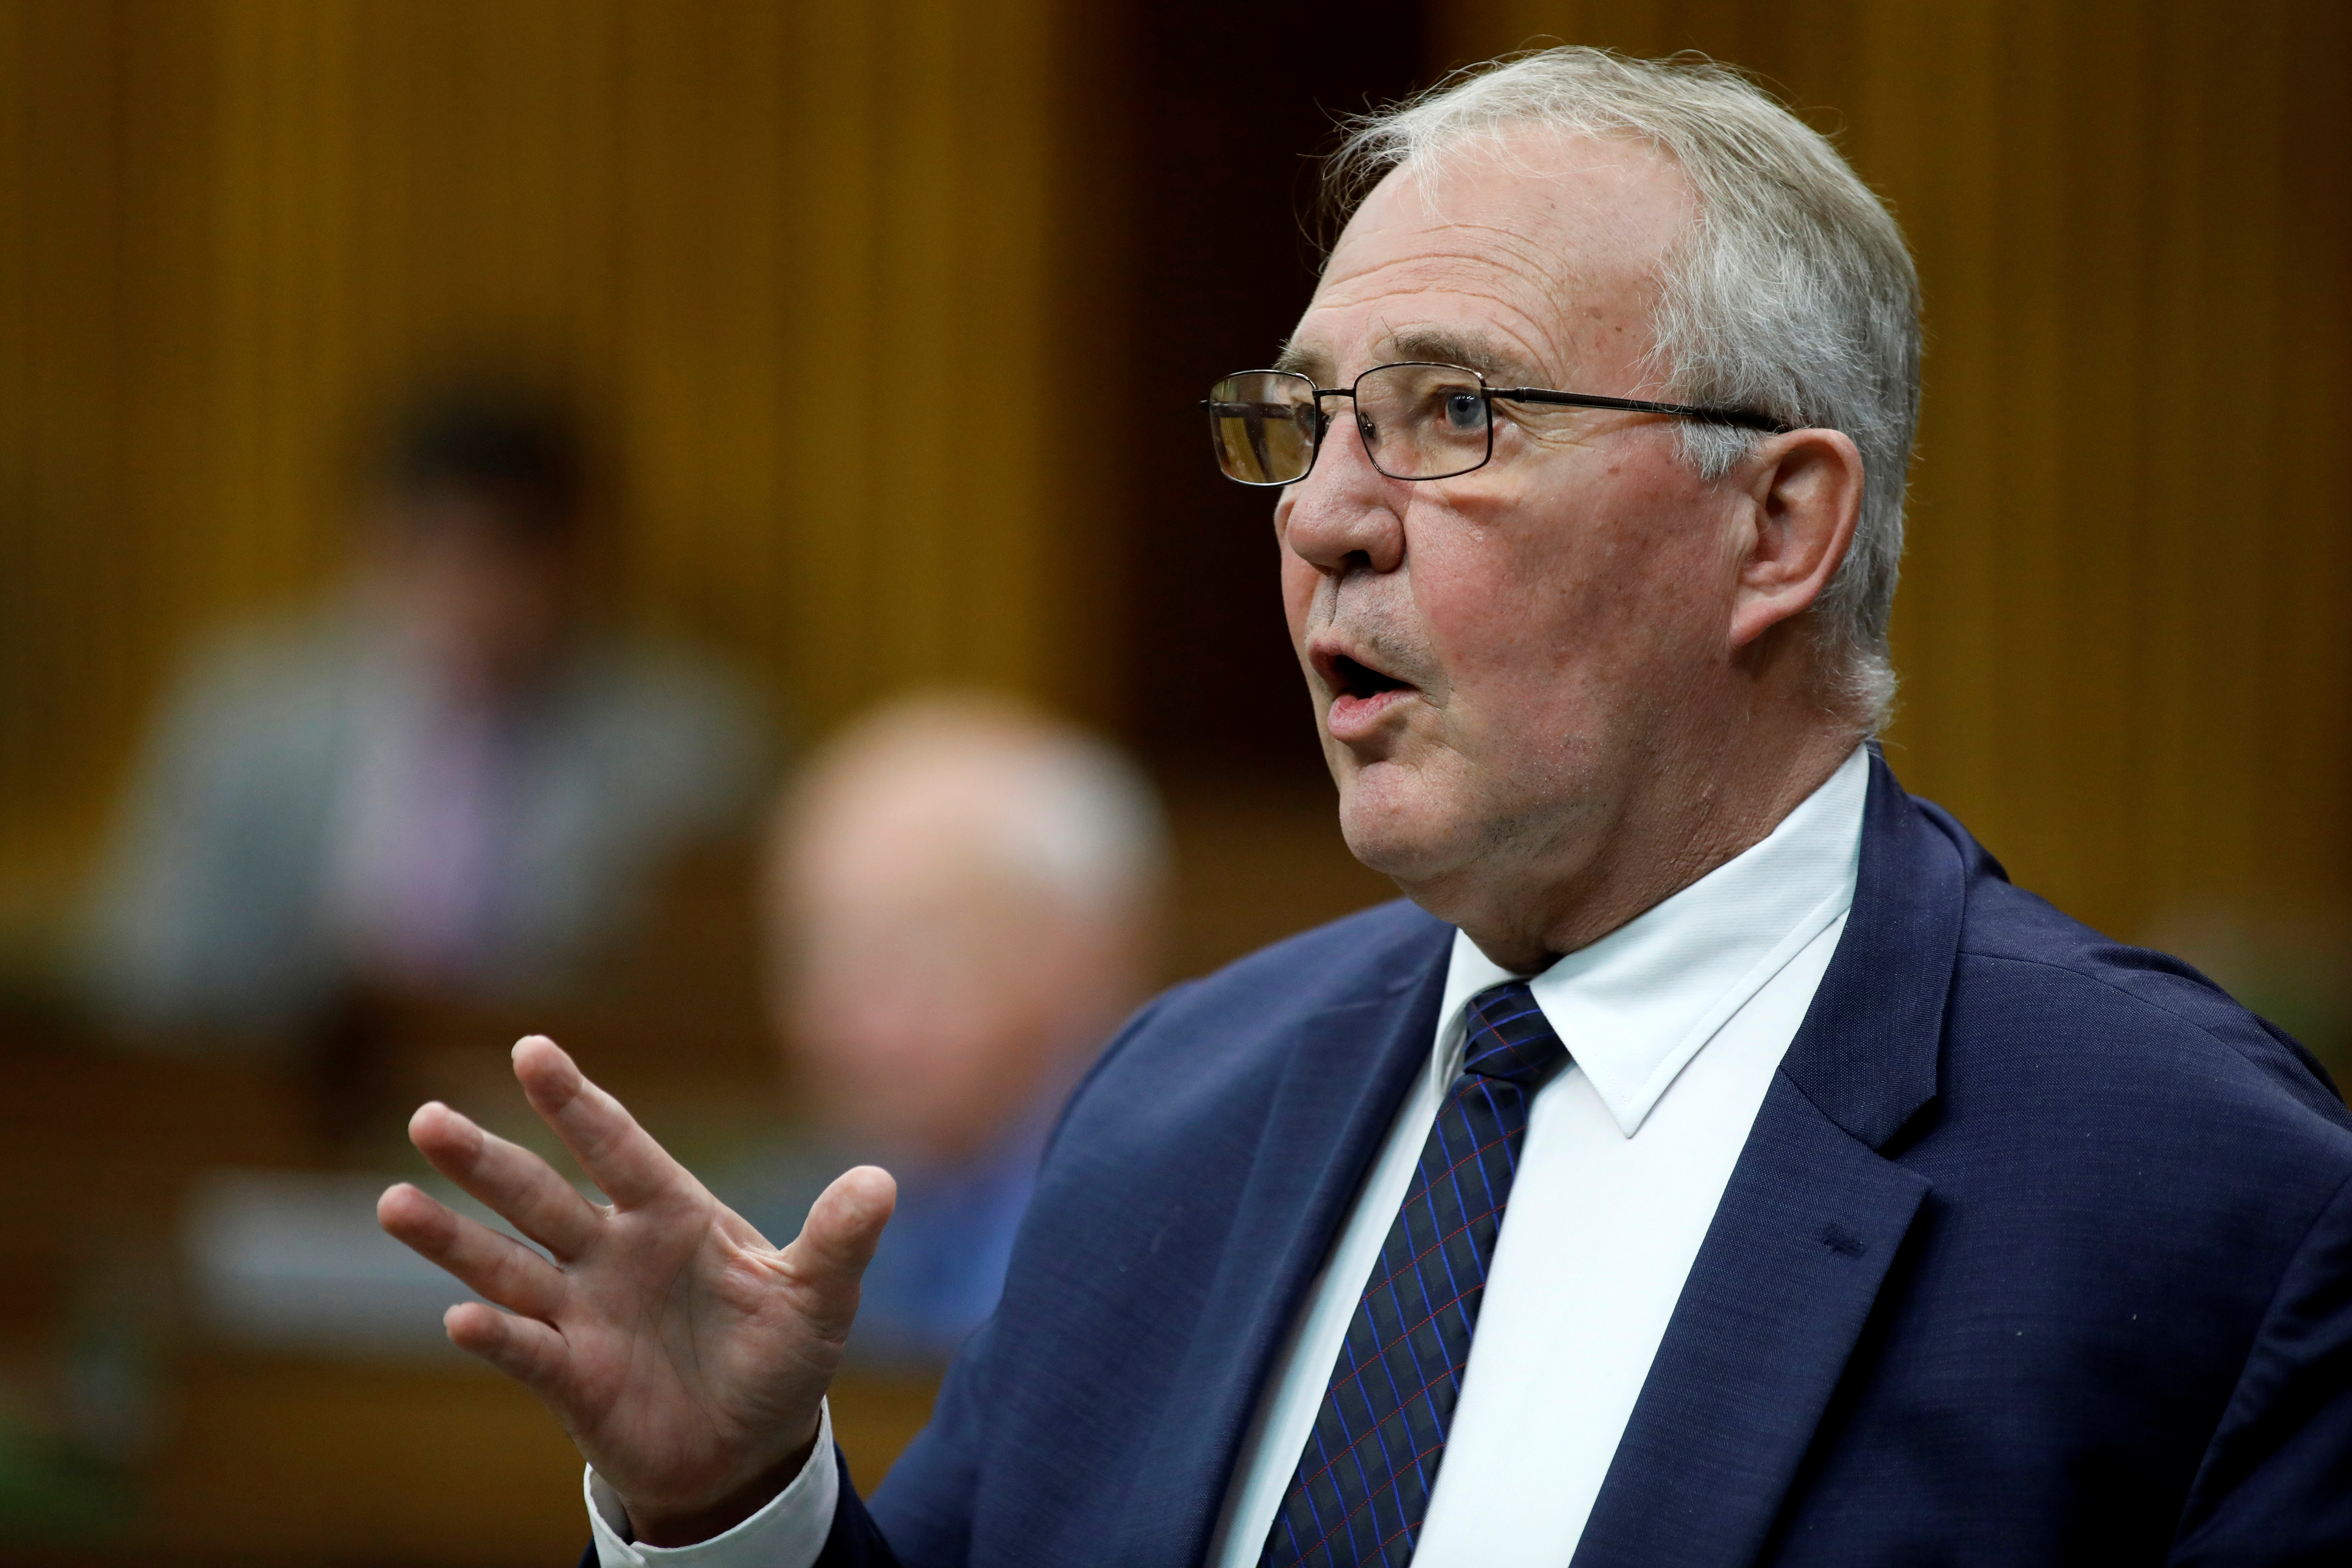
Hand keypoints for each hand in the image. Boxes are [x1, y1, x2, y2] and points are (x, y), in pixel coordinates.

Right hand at [377, 1035, 894, 1545]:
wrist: (751, 1446)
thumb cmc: (780, 1355)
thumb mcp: (821, 1296)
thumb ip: (840, 1239)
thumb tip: (882, 1181)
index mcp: (671, 1216)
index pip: (617, 1146)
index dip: (577, 1101)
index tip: (532, 1050)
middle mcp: (613, 1254)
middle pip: (540, 1196)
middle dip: (486, 1161)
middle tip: (426, 1116)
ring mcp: (583, 1314)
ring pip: (506, 1265)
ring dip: (452, 1238)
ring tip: (393, 1200)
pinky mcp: (572, 1379)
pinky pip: (526, 1350)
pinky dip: (495, 1334)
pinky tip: (461, 1316)